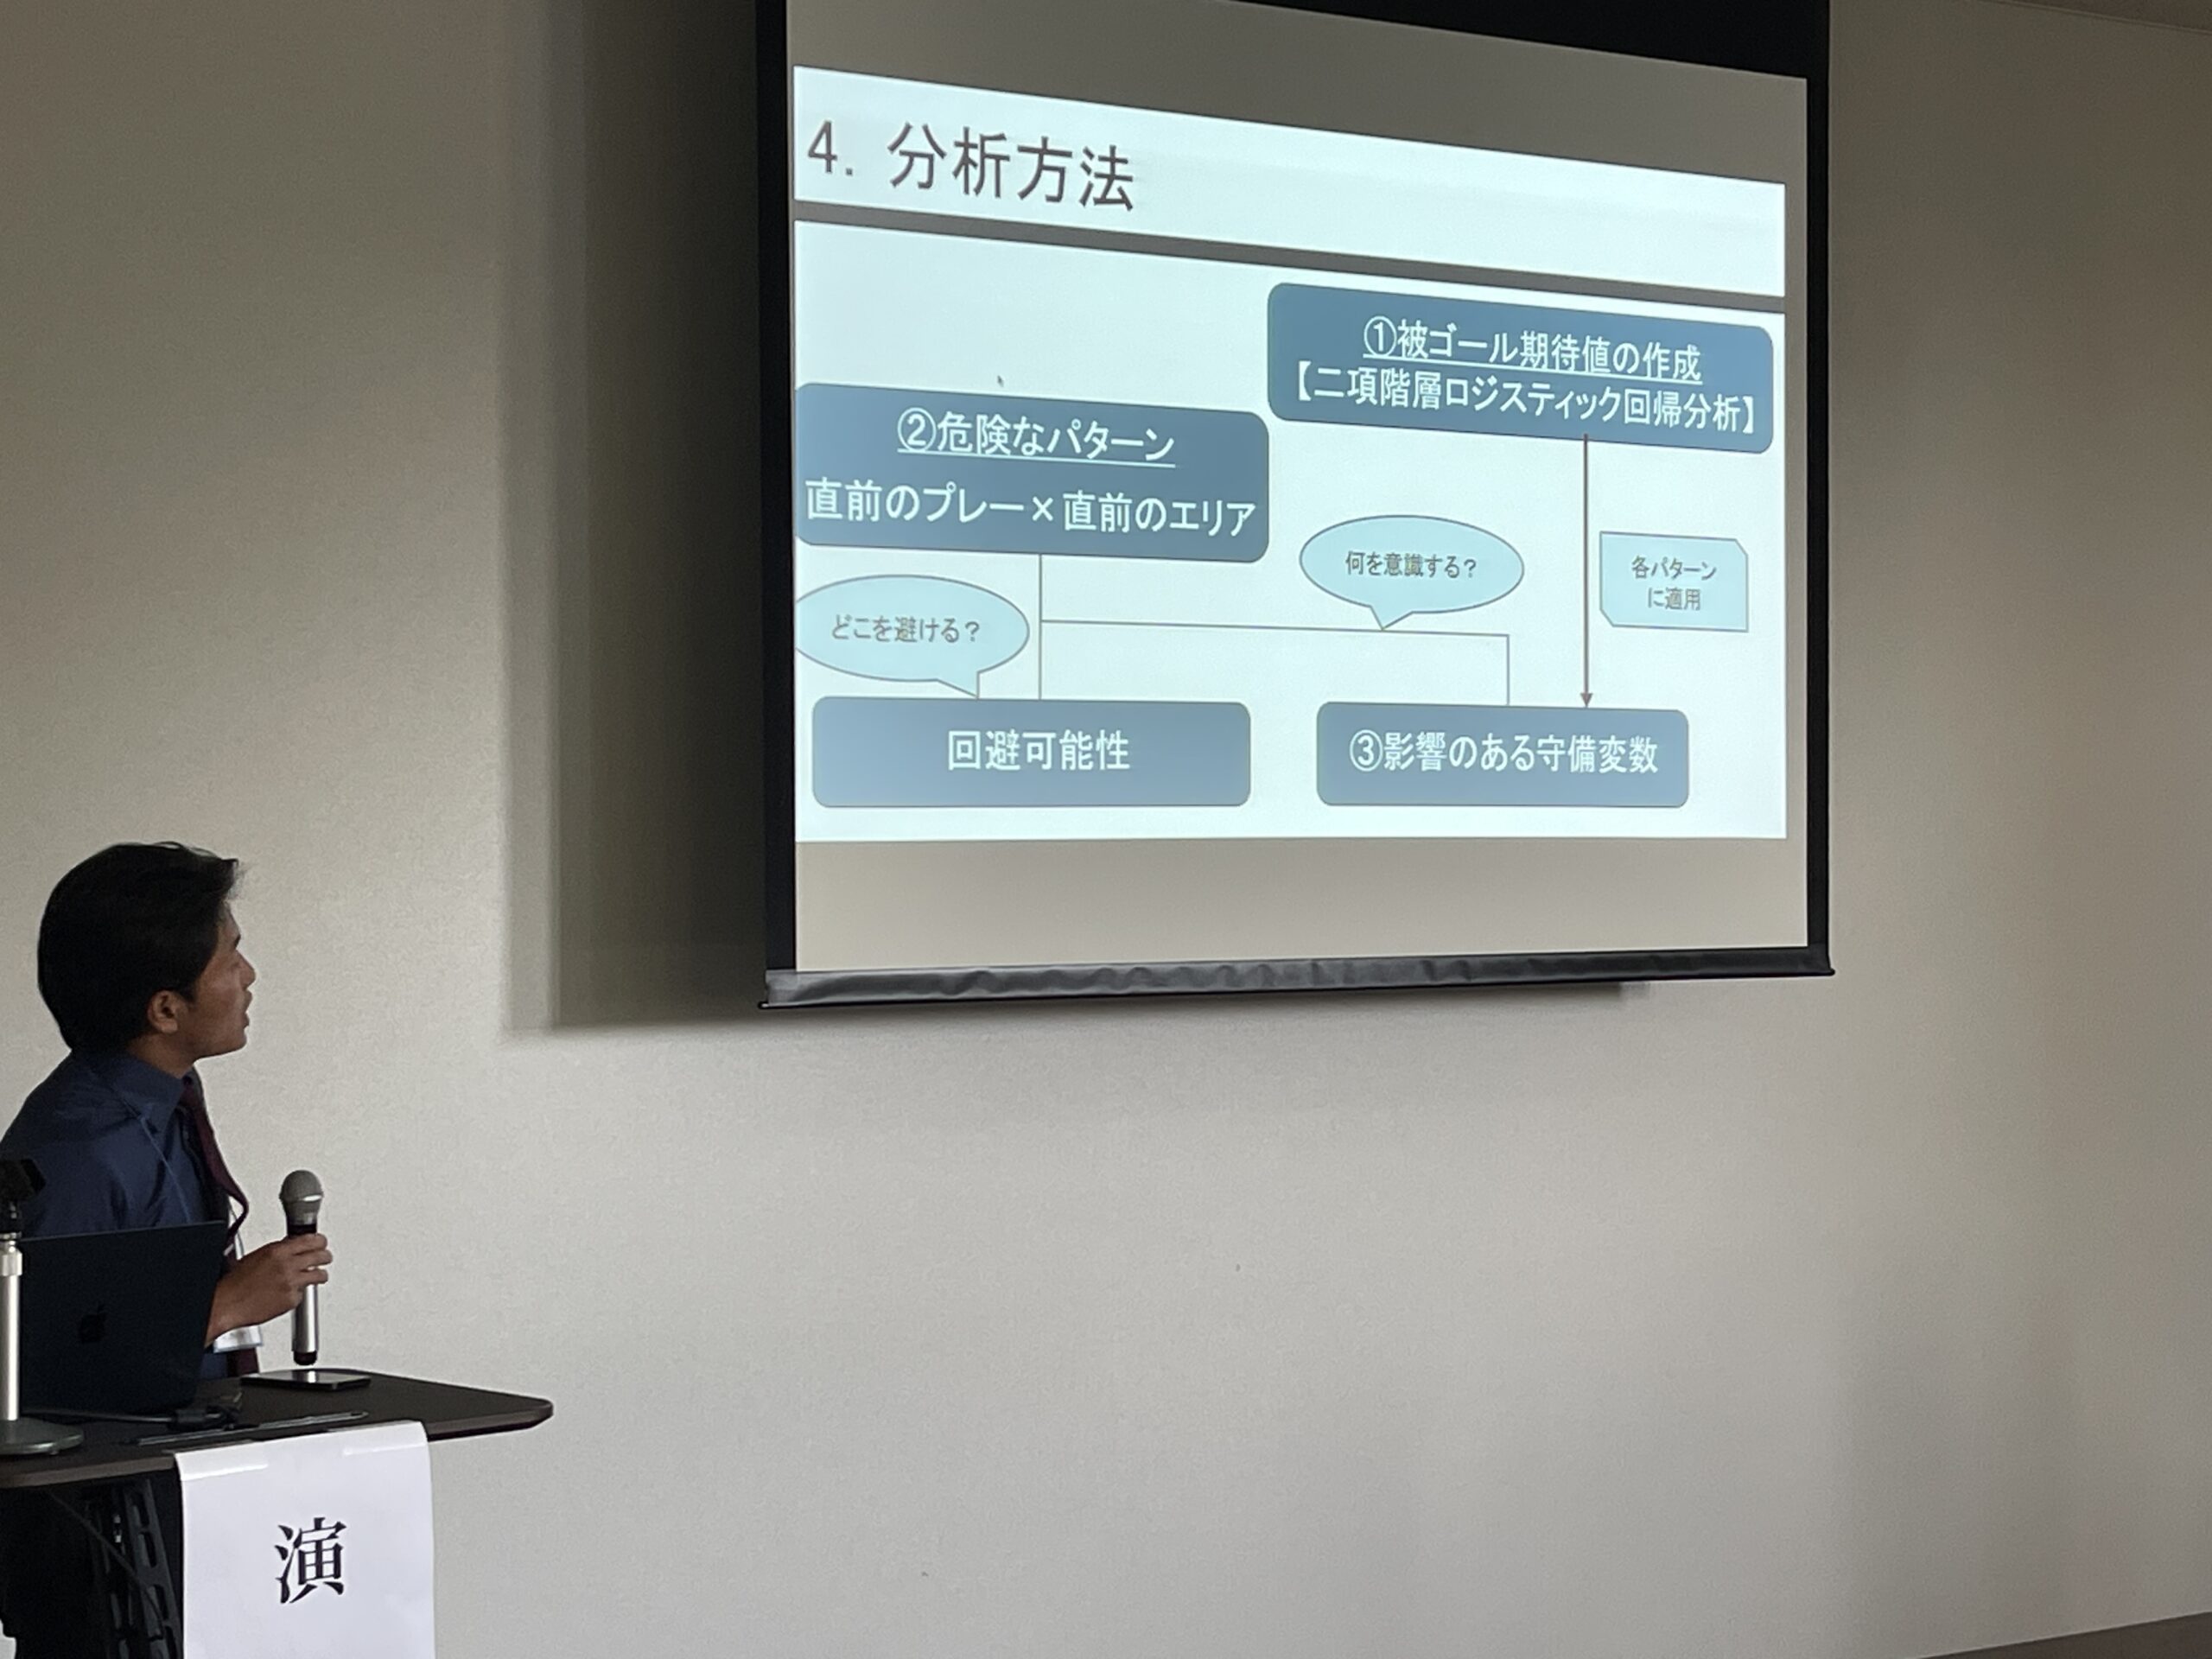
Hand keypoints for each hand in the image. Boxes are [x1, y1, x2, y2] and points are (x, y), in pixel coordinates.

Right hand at [206, 1233, 330, 1341]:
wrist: (226, 1304)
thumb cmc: (235, 1282)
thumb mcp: (256, 1256)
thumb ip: (278, 1250)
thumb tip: (291, 1246)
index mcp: (278, 1251)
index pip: (311, 1240)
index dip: (320, 1241)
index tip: (322, 1242)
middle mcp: (287, 1266)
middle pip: (320, 1256)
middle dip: (325, 1256)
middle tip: (326, 1258)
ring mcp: (291, 1283)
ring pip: (319, 1275)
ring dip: (319, 1275)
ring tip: (318, 1275)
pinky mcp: (291, 1300)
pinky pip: (303, 1294)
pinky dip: (298, 1293)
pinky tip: (287, 1292)